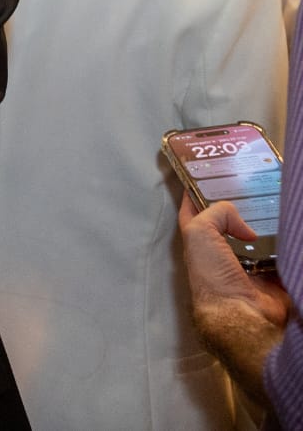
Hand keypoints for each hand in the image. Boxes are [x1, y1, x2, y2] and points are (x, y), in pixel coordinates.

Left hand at [178, 195, 288, 402]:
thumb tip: (248, 229)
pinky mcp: (277, 275)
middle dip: (246, 206)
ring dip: (271, 223)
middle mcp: (225, 252)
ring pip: (263, 235)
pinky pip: (284, 252)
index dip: (198, 192)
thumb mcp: (199, 233)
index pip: (195, 211)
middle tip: (260, 183)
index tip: (210, 172)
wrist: (244, 316)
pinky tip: (292, 226)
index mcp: (200, 243)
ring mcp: (252, 264)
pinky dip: (288, 242)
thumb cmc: (212, 274)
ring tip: (280, 199)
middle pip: (234, 222)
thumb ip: (216, 213)